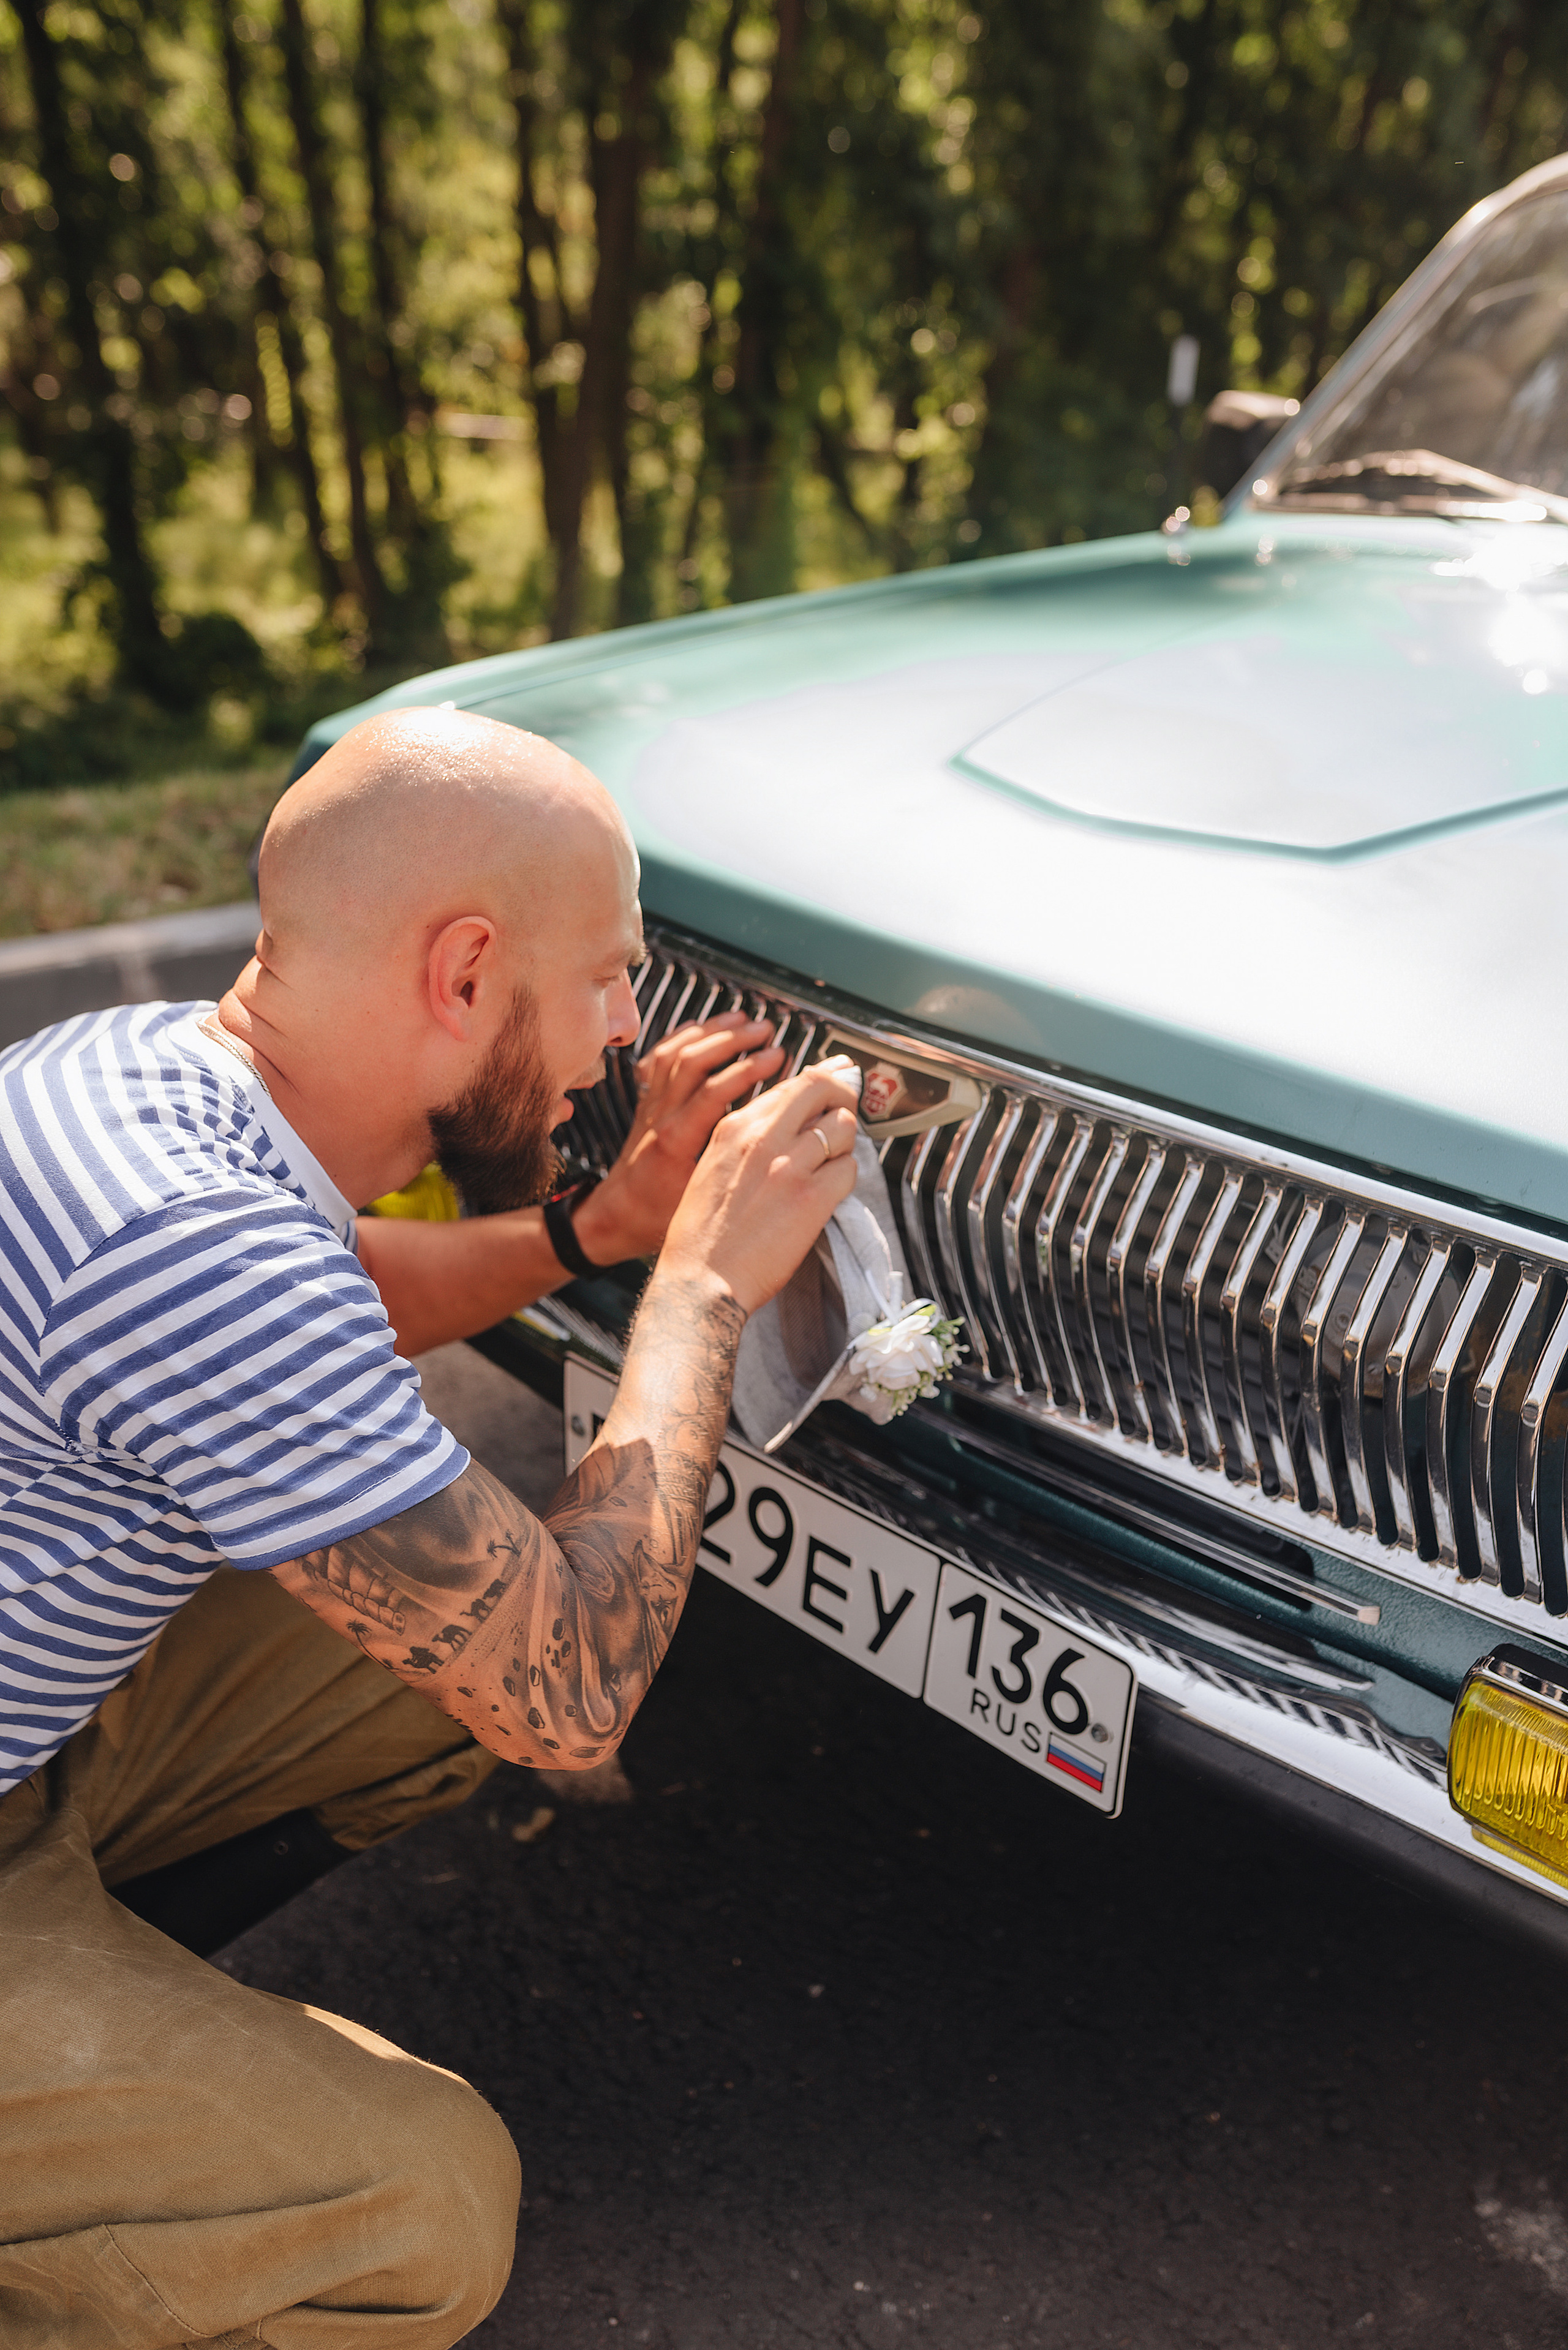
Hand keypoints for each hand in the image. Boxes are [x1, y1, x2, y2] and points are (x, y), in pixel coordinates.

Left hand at [573, 1011, 783, 1264]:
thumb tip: (777, 1146)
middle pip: (694, 1061)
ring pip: (676, 1052)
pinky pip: (659, 1058)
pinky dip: (682, 1037)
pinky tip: (703, 1028)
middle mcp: (660, 1115)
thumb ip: (732, 1170)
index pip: (713, 1091)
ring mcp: (650, 1105)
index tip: (778, 1058)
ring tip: (742, 1019)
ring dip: (710, 1031)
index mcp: (676, 1140)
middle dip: (733, 1040)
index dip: (748, 1070)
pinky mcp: (646, 1102)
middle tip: (766, 1031)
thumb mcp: (700, 1199)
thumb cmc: (655, 1216)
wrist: (614, 1218)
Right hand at [656, 1057, 862, 1314]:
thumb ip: (748, 1139)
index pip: (791, 1085)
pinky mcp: (811, 1198)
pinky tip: (831, 1189)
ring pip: (842, 1126)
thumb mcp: (713, 1167)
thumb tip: (786, 1119)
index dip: (822, 1080)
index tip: (837, 1077)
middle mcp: (762, 1137)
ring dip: (845, 1140)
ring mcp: (788, 1166)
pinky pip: (850, 1168)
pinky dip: (847, 1175)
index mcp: (734, 1127)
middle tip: (849, 1109)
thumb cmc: (702, 1235)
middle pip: (823, 1088)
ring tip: (833, 1159)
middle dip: (843, 1094)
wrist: (699, 1280)